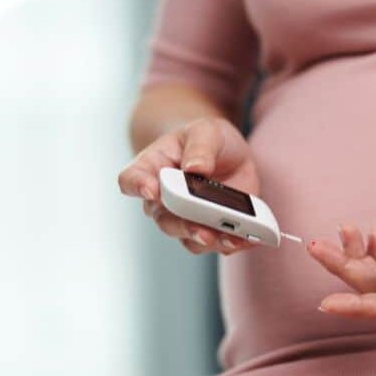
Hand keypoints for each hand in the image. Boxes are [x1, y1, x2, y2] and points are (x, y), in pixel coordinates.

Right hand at [118, 117, 259, 254]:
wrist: (226, 153)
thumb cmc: (206, 139)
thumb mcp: (206, 131)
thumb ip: (200, 147)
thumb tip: (196, 168)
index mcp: (152, 168)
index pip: (131, 179)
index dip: (137, 186)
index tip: (151, 190)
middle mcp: (162, 200)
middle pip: (163, 219)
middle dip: (184, 226)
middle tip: (202, 230)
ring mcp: (184, 218)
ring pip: (188, 237)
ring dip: (210, 241)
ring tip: (231, 239)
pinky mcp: (208, 229)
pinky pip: (214, 244)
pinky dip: (230, 244)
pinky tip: (245, 239)